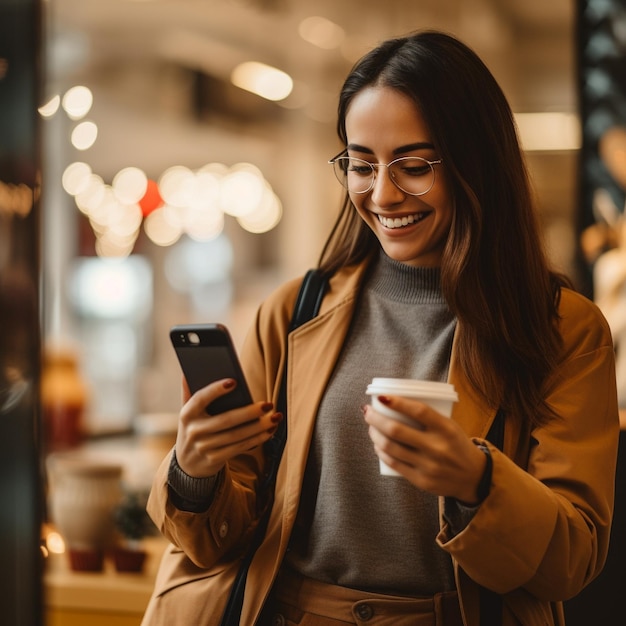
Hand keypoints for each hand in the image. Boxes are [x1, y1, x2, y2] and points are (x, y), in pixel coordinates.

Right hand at [175, 377, 281, 477]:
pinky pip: (239, 447)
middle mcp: (194, 431)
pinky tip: (270, 431)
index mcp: (186, 414)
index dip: (216, 390)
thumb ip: (189, 392)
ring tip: (275, 417)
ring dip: (259, 427)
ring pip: (236, 435)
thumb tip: (188, 371)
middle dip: (249, 412)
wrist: (187, 464)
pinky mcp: (215, 459)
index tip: (234, 381)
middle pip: (226, 420)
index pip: (200, 398)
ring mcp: (204, 447)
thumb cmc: (194, 428)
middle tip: (268, 404)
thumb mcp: (188, 412)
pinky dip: (257, 439)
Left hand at [363, 395, 486, 503]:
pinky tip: (378, 445)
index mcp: (447, 429)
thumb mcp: (450, 426)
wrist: (474, 478)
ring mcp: (428, 466)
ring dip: (374, 434)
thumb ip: (428, 417)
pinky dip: (381, 452)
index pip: (418, 410)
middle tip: (368, 412)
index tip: (381, 397)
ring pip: (390, 447)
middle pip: (396, 430)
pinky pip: (394, 464)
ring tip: (371, 427)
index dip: (397, 402)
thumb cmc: (456, 445)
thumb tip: (394, 403)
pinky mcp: (421, 481)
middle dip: (375, 418)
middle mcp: (437, 447)